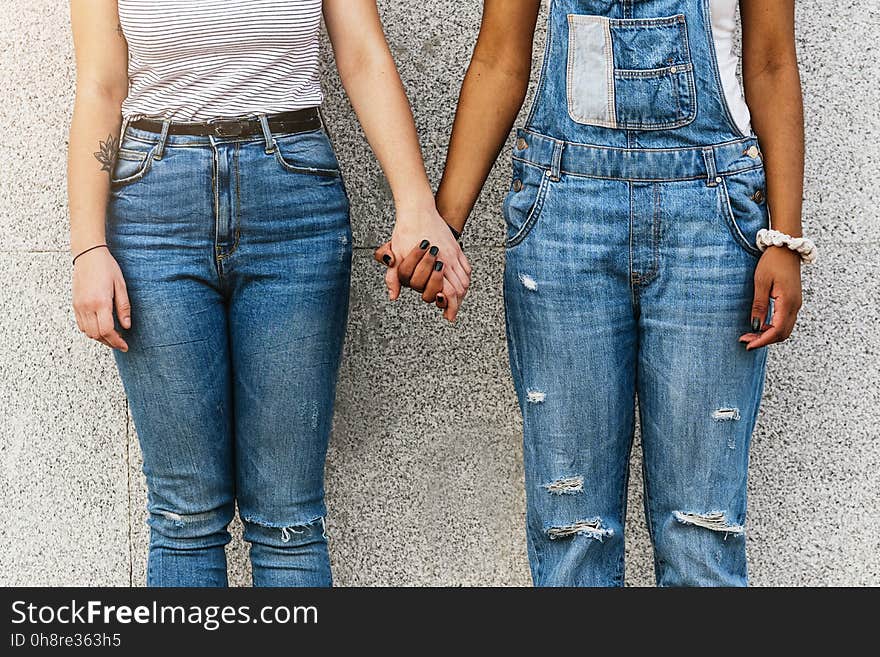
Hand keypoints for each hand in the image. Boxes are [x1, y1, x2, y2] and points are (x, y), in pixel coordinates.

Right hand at [72, 246, 130, 350]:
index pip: (107, 330)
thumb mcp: (121, 286)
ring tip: (113, 337)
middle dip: (109, 342)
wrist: (88, 255)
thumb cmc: (107, 267)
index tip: (125, 346)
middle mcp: (87, 306)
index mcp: (100, 302)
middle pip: (96, 335)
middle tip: (121, 343)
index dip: (117, 342)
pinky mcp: (75, 304)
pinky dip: (91, 331)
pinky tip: (101, 328)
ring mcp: (79, 306)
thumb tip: (126, 326)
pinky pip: (81, 324)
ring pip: (87, 332)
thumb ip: (123, 307)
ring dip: (100, 338)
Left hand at [376, 202, 470, 320]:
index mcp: (435, 263)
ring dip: (461, 293)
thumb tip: (394, 296)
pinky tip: (458, 284)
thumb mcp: (396, 255)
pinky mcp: (456, 248)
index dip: (449, 306)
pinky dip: (465, 280)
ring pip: (465, 280)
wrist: (417, 210)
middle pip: (460, 289)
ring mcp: (454, 254)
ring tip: (453, 301)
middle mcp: (448, 260)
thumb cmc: (405, 232)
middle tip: (450, 312)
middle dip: (456, 304)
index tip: (447, 316)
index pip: (448, 292)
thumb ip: (394, 277)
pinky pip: (466, 268)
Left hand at [739, 247, 802, 349]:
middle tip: (745, 340)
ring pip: (784, 329)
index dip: (762, 340)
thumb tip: (755, 326)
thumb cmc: (772, 262)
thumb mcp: (761, 283)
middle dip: (764, 340)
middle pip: (782, 334)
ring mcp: (796, 304)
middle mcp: (795, 306)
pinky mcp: (793, 301)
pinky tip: (759, 326)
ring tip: (749, 334)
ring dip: (768, 335)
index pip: (776, 330)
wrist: (786, 248)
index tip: (747, 345)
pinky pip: (785, 321)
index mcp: (788, 302)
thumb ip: (759, 305)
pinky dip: (773, 328)